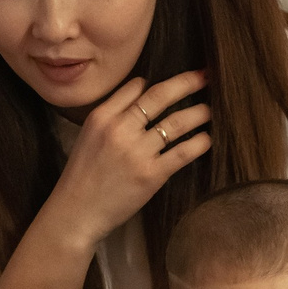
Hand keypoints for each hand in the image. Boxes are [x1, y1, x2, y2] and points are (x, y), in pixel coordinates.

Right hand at [38, 71, 212, 249]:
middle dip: (188, 83)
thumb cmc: (82, 175)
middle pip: (160, 97)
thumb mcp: (89, 135)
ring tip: (212, 110)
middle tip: (207, 76)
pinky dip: (199, 143)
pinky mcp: (150, 175)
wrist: (76, 212)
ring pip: (176, 123)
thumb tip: (141, 85)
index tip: (182, 80)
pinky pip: (182, 152)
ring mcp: (136, 152)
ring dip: (199, 113)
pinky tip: (207, 139)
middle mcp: (119, 129)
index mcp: (102, 117)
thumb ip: (113, 110)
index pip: (138, 88)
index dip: (163, 82)